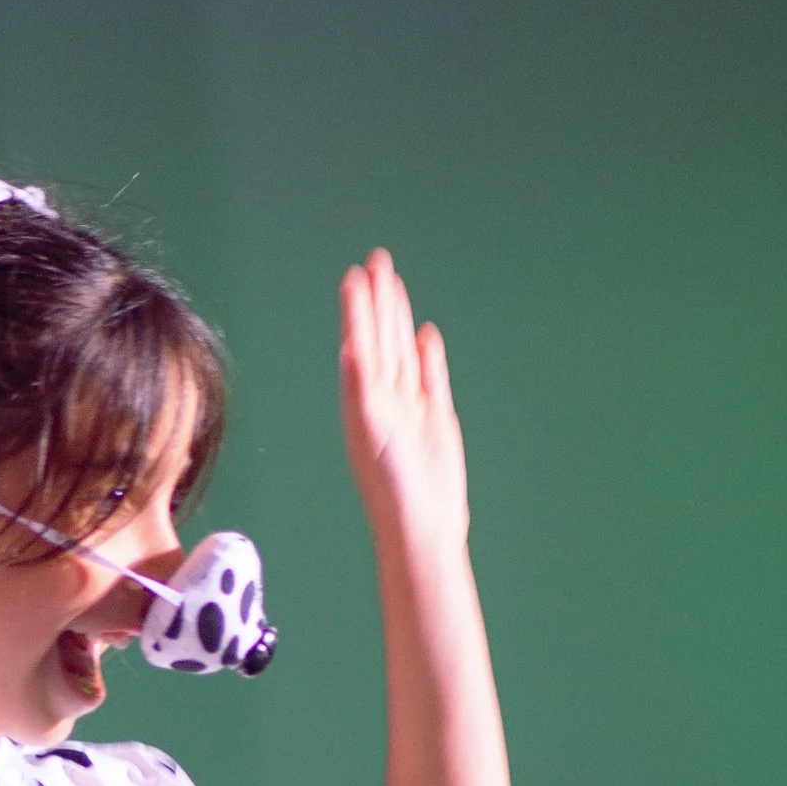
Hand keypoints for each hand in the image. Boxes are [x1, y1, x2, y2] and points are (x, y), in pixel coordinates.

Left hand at [339, 249, 467, 562]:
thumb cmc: (392, 486)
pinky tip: (426, 334)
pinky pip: (430, 378)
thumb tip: (351, 349)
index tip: (355, 275)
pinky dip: (428, 355)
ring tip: (394, 284)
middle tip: (377, 260)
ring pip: (404, 352)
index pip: (360, 344)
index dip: (357, 310)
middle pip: (381, 339)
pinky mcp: (435, 420)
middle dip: (378, 301)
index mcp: (361, 402)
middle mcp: (383, 400)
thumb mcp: (372, 433)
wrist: (423, 525)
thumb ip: (363, 390)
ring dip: (399, 319)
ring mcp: (410, 408)